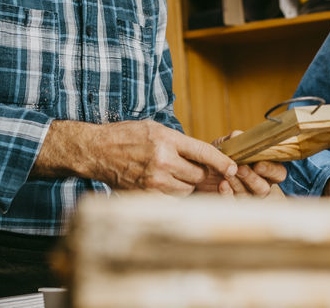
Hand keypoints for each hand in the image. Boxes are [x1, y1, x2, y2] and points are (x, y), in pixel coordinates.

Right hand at [36, 120, 236, 194]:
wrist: (98, 151)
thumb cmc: (126, 136)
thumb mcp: (155, 129)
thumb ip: (179, 142)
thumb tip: (205, 156)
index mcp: (166, 140)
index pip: (203, 152)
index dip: (222, 162)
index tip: (232, 168)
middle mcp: (162, 161)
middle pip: (198, 175)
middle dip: (199, 173)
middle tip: (191, 168)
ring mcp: (154, 180)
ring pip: (187, 189)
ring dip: (186, 184)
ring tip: (172, 174)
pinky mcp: (145, 195)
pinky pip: (172, 200)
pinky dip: (173, 194)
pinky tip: (164, 184)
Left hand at [199, 130, 286, 196]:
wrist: (201, 166)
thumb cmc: (220, 154)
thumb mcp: (227, 143)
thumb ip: (236, 139)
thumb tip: (239, 137)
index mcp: (265, 168)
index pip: (278, 173)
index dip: (271, 170)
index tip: (258, 165)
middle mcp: (258, 184)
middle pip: (264, 188)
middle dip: (253, 178)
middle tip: (241, 168)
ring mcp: (245, 195)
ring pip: (248, 196)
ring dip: (238, 184)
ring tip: (227, 174)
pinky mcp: (231, 202)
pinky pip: (232, 203)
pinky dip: (227, 194)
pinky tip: (222, 184)